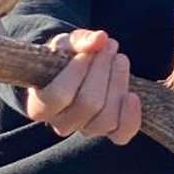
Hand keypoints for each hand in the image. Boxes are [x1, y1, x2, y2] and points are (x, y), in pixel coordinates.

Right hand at [26, 28, 141, 144]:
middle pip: (88, 104)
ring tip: (120, 59)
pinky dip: (130, 117)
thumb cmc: (66, 57)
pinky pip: (122, 135)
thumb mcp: (66, 44)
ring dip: (118, 84)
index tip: (87, 53)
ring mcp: (86, 130)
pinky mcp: (108, 132)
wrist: (79, 71)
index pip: (58, 95)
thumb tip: (100, 38)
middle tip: (110, 46)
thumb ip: (79, 40)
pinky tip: (133, 95)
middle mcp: (61, 124)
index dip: (76, 72)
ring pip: (106, 118)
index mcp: (40, 106)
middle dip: (102, 71)